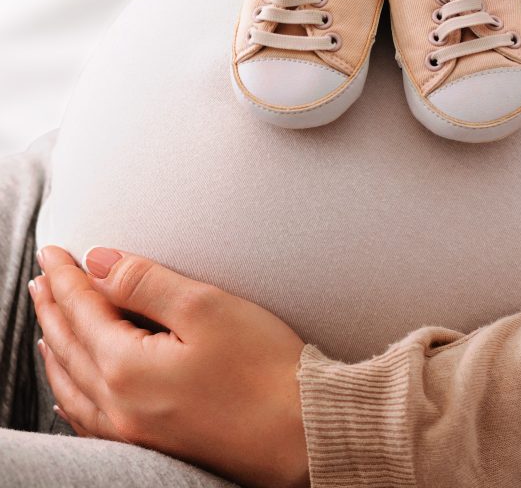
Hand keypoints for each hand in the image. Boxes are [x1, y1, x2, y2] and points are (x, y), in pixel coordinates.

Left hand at [30, 245, 309, 487]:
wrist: (304, 432)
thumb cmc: (265, 368)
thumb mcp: (206, 308)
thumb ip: (146, 283)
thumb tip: (100, 263)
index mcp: (127, 368)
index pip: (83, 310)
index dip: (67, 277)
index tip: (54, 251)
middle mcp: (120, 406)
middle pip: (70, 346)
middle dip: (53, 307)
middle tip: (42, 278)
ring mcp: (135, 431)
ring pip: (72, 383)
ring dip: (56, 346)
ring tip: (46, 322)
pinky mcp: (155, 443)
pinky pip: (89, 416)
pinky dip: (71, 391)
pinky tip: (70, 388)